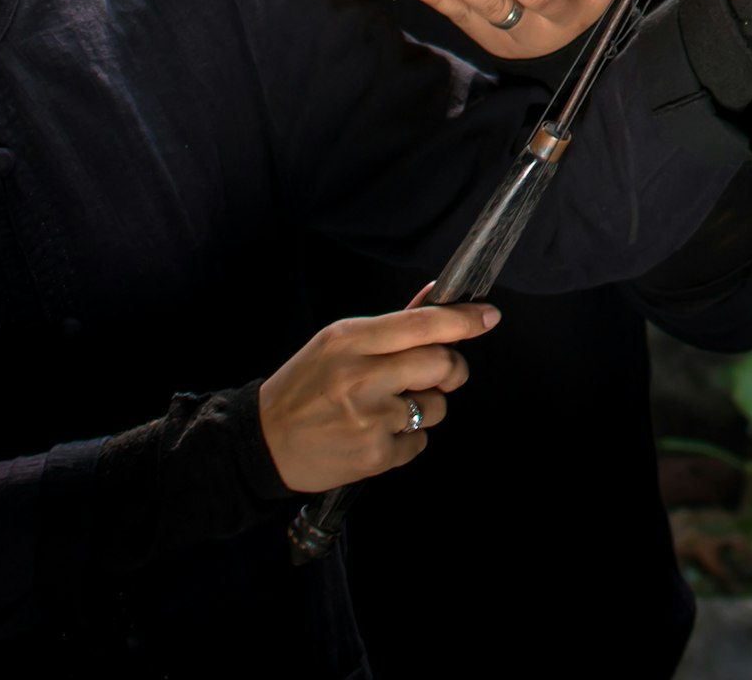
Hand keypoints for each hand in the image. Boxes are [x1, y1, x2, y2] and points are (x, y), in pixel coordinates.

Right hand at [256, 299, 496, 491]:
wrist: (262, 442)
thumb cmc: (304, 387)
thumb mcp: (337, 343)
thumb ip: (392, 325)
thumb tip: (437, 296)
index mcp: (351, 340)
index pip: (422, 323)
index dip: (462, 320)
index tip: (488, 317)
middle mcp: (361, 376)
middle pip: (441, 363)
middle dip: (452, 369)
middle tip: (439, 374)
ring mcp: (369, 418)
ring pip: (436, 407)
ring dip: (424, 408)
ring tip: (386, 410)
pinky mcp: (374, 455)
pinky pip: (419, 443)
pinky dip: (405, 440)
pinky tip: (374, 435)